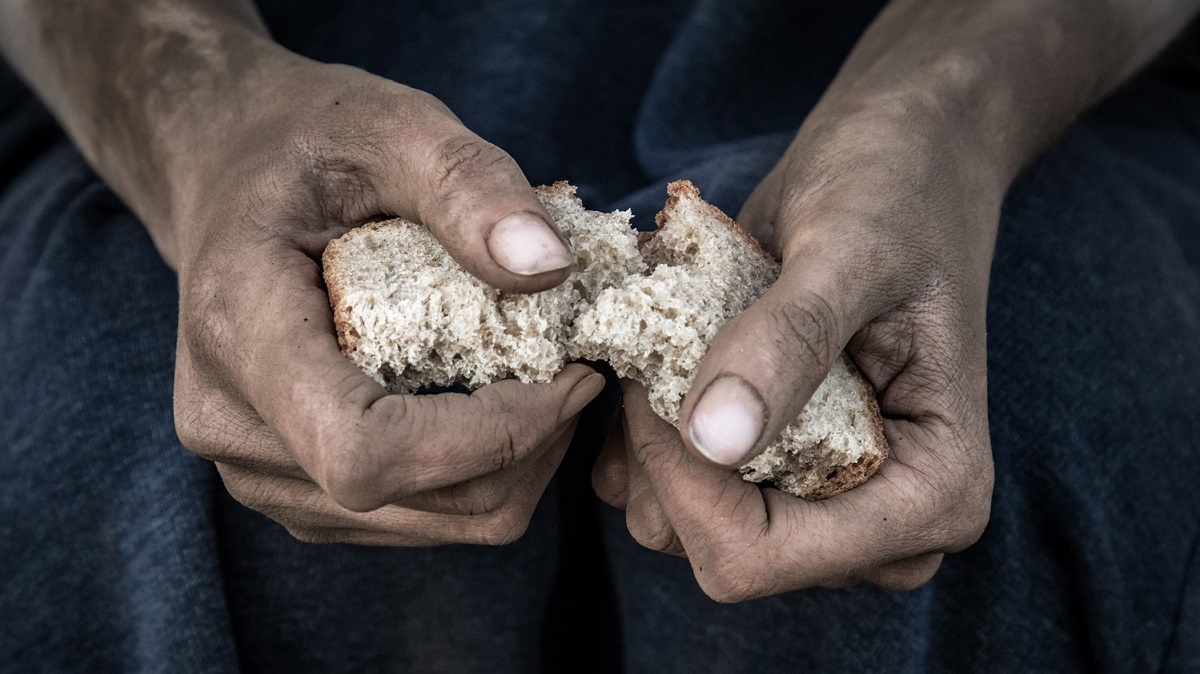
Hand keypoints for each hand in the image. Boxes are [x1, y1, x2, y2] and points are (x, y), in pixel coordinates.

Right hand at [171, 59, 602, 544]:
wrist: (229, 177)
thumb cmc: (305, 143)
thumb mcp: (391, 126)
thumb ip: (468, 186)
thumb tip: (549, 269)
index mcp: (237, 330)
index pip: (366, 452)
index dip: (490, 435)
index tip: (569, 372)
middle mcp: (230, 424)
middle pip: (412, 498)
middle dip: (525, 446)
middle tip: (577, 369)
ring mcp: (257, 470)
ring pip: (428, 523)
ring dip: (512, 464)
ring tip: (542, 381)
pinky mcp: (294, 487)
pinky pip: (414, 519)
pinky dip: (478, 472)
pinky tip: (495, 401)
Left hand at [594, 99, 995, 598]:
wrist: (904, 152)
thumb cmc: (901, 185)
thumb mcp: (852, 248)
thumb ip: (789, 343)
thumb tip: (715, 440)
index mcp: (931, 496)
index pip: (765, 555)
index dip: (685, 478)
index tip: (659, 367)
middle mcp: (873, 524)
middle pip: (714, 550)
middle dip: (664, 450)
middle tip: (669, 337)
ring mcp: (814, 499)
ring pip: (673, 522)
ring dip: (647, 430)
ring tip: (679, 332)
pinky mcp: (764, 467)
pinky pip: (658, 482)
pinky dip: (638, 421)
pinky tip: (666, 346)